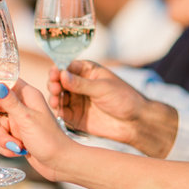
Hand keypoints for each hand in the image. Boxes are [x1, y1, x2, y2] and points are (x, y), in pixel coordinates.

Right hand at [0, 80, 75, 181]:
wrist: (60, 164)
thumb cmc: (50, 140)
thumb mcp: (27, 119)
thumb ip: (10, 102)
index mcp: (26, 95)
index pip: (2, 83)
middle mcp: (21, 105)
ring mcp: (18, 121)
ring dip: (2, 139)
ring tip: (17, 146)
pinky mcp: (16, 135)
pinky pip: (0, 138)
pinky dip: (6, 146)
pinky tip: (18, 151)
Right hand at [48, 61, 176, 156]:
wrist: (135, 122)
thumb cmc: (124, 98)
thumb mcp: (103, 87)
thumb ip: (81, 83)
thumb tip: (61, 74)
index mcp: (86, 72)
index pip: (67, 67)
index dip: (59, 70)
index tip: (54, 73)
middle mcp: (78, 85)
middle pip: (59, 82)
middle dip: (54, 84)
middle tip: (54, 88)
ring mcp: (76, 101)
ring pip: (58, 97)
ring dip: (54, 98)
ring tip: (55, 101)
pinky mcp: (75, 116)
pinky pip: (62, 112)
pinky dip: (58, 111)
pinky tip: (58, 111)